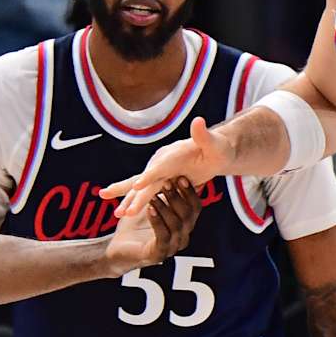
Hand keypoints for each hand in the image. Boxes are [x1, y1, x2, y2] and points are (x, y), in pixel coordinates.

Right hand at [103, 117, 235, 217]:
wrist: (214, 152)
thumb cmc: (217, 147)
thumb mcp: (214, 143)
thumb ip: (203, 135)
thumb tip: (198, 121)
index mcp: (172, 154)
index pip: (159, 166)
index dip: (148, 176)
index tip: (137, 185)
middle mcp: (162, 163)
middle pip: (145, 181)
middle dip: (133, 196)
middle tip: (121, 211)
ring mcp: (160, 173)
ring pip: (142, 190)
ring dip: (130, 202)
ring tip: (117, 216)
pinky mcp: (162, 181)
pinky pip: (147, 194)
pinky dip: (136, 203)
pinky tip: (127, 214)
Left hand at [105, 176, 201, 273]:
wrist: (117, 249)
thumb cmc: (133, 225)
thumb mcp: (150, 204)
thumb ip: (161, 192)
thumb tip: (171, 169)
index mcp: (183, 226)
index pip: (195, 208)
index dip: (190, 192)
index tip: (181, 177)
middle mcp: (181, 237)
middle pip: (190, 216)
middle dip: (178, 197)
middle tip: (168, 183)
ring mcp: (171, 247)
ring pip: (177, 225)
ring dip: (165, 207)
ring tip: (154, 195)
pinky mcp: (158, 254)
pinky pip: (162, 236)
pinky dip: (156, 220)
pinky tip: (149, 209)